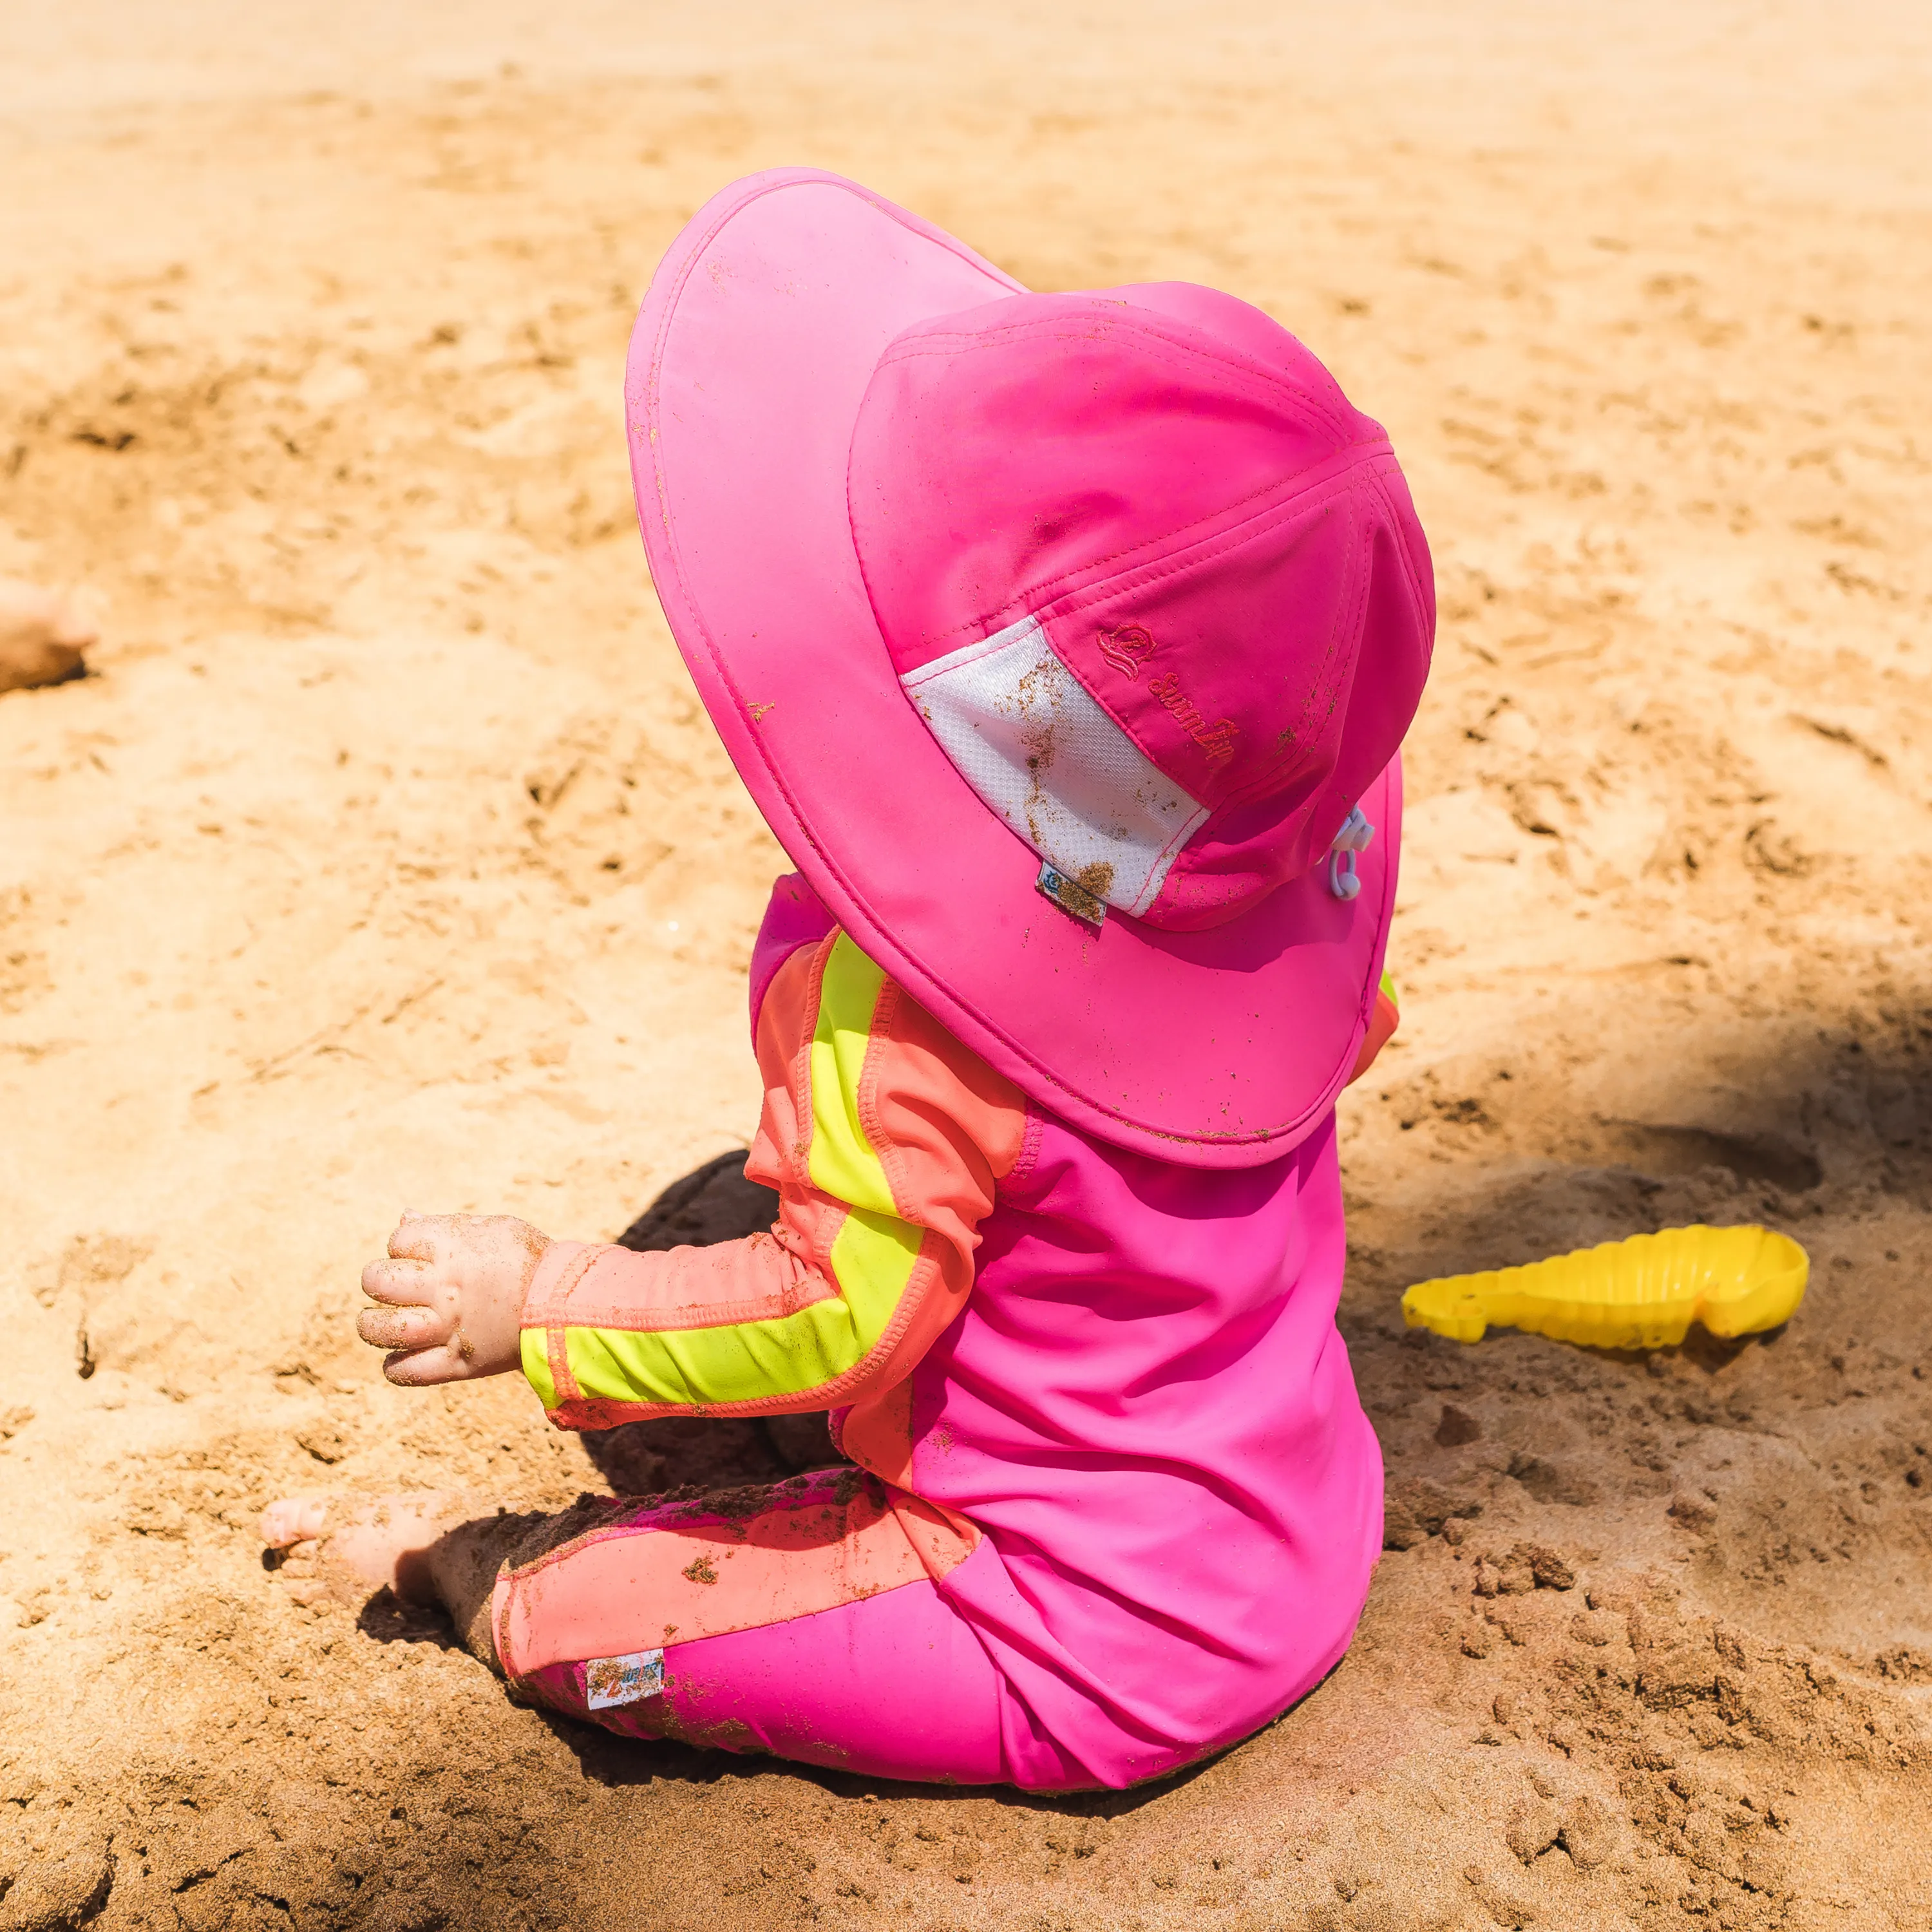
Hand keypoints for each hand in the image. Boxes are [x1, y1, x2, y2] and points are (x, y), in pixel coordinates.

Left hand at [357, 1212, 549, 1384]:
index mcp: (452, 1248)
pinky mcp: (457, 1363)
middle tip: (390, 1287)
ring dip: (372, 1325)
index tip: (419, 1254)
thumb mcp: (493, 1228)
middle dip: (376, 1281)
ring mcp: (447, 1327)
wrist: (570, 1306)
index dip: (403, 1247)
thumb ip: (444, 1226)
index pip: (398, 1241)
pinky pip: (406, 1371)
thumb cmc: (532, 1260)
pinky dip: (395, 1366)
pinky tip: (401, 1355)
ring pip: (382, 1329)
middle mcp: (443, 1287)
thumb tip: (405, 1218)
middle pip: (377, 1281)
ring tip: (379, 1322)